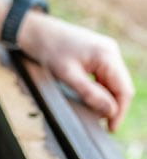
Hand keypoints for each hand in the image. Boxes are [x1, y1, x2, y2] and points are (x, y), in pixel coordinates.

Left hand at [19, 12, 134, 131]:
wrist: (34, 30)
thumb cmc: (48, 49)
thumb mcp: (67, 74)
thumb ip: (89, 93)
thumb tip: (110, 111)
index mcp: (107, 55)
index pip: (124, 89)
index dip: (119, 111)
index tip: (111, 129)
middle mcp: (111, 51)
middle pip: (121, 86)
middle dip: (113, 106)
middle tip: (103, 124)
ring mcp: (105, 51)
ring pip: (113, 82)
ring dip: (107, 98)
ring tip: (95, 112)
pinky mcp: (97, 53)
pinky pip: (105, 75)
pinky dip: (100, 88)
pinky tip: (91, 97)